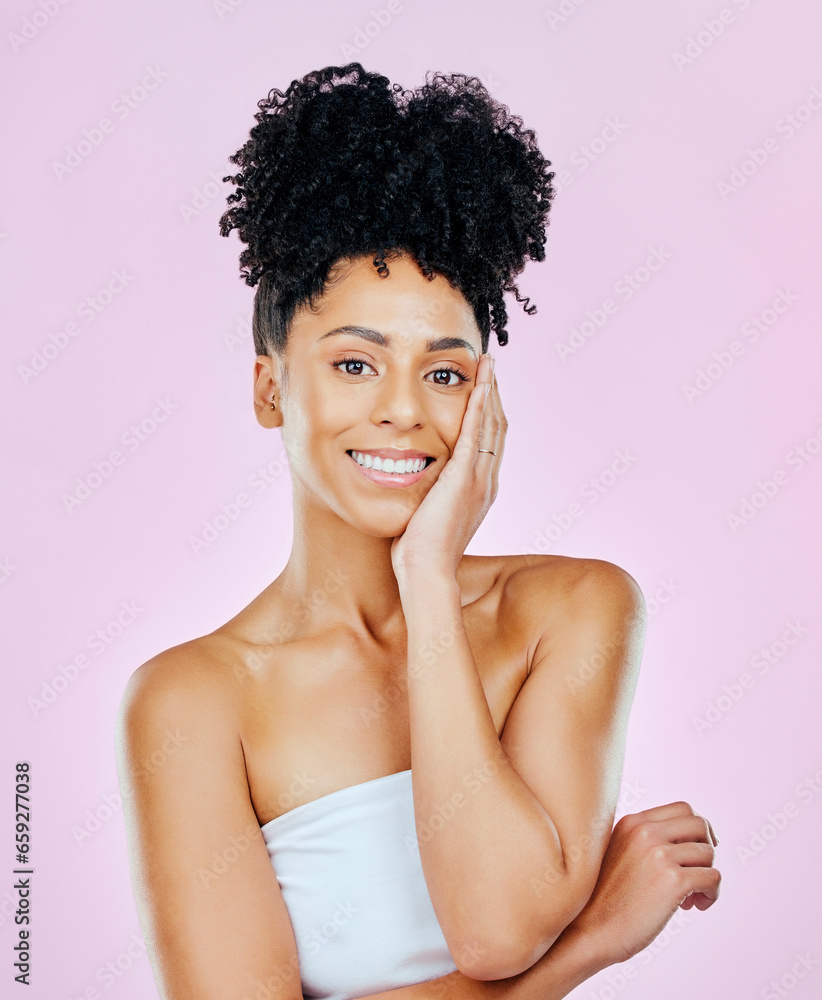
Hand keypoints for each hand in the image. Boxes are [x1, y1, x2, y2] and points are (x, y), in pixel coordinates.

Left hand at [390, 354, 505, 583]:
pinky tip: (479, 384)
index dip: (489, 412)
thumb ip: (431, 493)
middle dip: (494, 394)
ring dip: (490, 391)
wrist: (426, 570)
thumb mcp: (430, 513)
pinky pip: (475, 434)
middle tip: (490, 366)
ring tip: (488, 365)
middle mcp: (487, 481)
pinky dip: (479, 406)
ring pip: (491, 425)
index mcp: (481, 489)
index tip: (484, 389)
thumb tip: (417, 480)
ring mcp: (479, 478)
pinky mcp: (464, 477)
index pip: (490, 442)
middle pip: (497, 427)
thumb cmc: (420, 551)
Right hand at [568, 801, 720, 965]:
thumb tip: (684, 843)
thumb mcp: (618, 852)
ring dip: (708, 875)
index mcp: (633, 823)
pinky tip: (695, 906)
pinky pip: (712, 877)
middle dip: (708, 847)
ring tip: (693, 896)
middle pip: (700, 824)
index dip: (697, 830)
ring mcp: (659, 855)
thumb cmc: (603, 899)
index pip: (682, 809)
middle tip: (700, 871)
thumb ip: (644, 841)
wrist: (589, 930)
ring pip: (708, 852)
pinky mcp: (673, 882)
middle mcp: (646, 832)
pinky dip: (711, 894)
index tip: (698, 849)